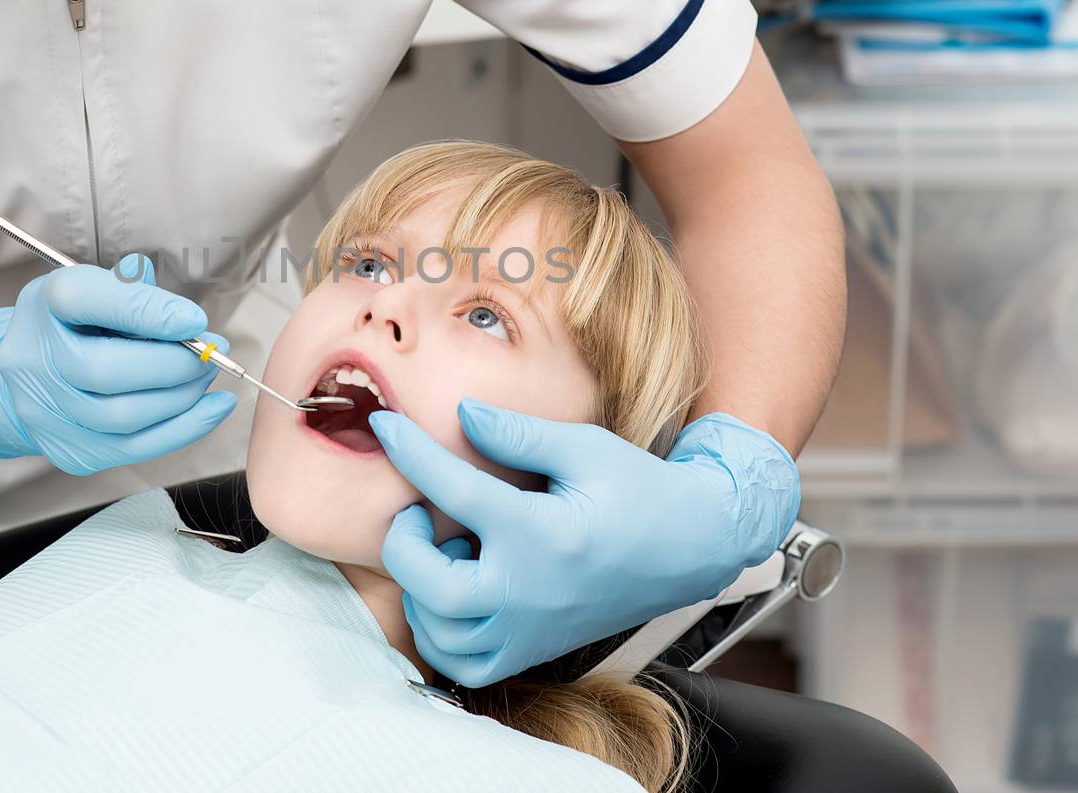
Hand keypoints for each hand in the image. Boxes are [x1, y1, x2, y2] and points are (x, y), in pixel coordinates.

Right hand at [0, 253, 237, 474]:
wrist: (25, 377)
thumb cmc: (73, 325)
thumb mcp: (96, 287)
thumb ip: (133, 291)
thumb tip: (180, 316)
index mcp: (48, 302)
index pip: (92, 302)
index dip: (149, 313)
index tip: (195, 321)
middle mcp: (36, 358)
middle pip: (106, 370)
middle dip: (173, 364)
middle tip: (211, 353)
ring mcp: (47, 411)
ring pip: (123, 416)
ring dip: (181, 398)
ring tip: (205, 376)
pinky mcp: (70, 449)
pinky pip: (135, 447)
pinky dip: (183, 429)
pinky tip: (211, 409)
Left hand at [371, 401, 800, 686]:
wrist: (692, 547)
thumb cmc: (640, 491)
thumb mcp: (586, 448)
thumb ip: (518, 434)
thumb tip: (460, 414)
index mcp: (542, 534)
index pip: (454, 491)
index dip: (411, 452)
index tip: (386, 427)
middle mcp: (530, 593)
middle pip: (430, 585)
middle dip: (403, 544)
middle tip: (412, 511)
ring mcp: (530, 631)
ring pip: (439, 633)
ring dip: (420, 589)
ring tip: (440, 551)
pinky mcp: (533, 651)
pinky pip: (463, 663)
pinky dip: (440, 632)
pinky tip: (452, 590)